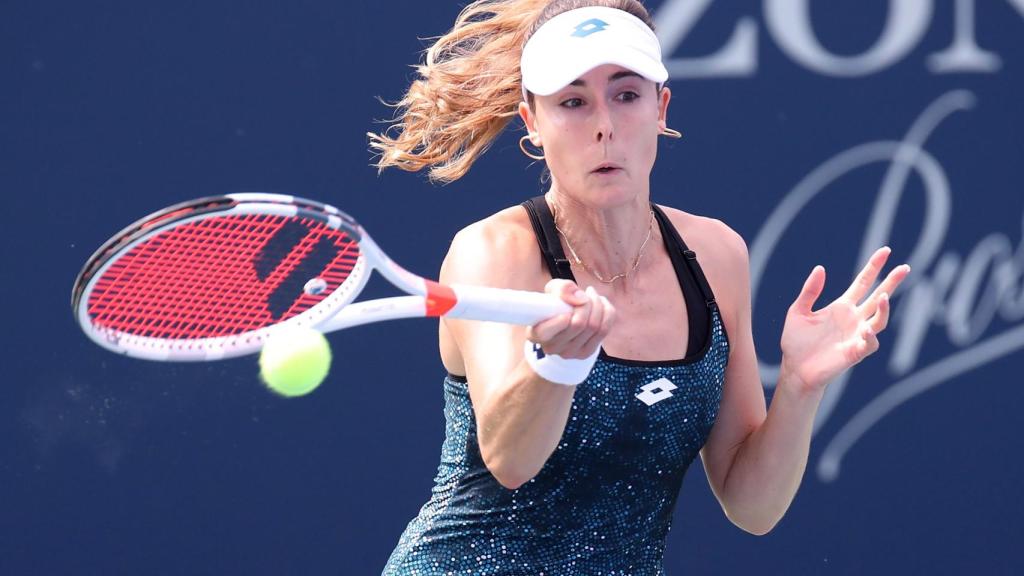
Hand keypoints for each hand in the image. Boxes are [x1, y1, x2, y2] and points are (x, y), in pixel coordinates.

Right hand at [527, 280, 614, 358]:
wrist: (564, 324)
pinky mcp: (587, 353)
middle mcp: (552, 347)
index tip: (567, 305)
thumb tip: (580, 298)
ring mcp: (570, 353)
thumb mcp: (553, 291)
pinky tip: (601, 304)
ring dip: (598, 305)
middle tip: (585, 292)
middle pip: (579, 324)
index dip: (563, 316)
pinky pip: (604, 330)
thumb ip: (562, 289)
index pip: (549, 329)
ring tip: (592, 295)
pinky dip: (607, 312)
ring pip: (594, 327)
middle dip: (587, 302)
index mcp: (537, 334)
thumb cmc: (555, 305)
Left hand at [780, 247, 910, 393]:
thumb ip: (810, 291)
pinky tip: (866, 329)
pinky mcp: (855, 352)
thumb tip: (820, 268)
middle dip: (891, 283)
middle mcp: (854, 319)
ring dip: (883, 309)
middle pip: (878, 297)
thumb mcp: (798, 311)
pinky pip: (869, 343)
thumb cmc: (796, 341)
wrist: (794, 368)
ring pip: (879, 320)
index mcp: (842, 307)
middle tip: (905, 267)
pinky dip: (870, 336)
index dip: (873, 267)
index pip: (863, 283)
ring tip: (882, 297)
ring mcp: (856, 335)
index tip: (886, 250)